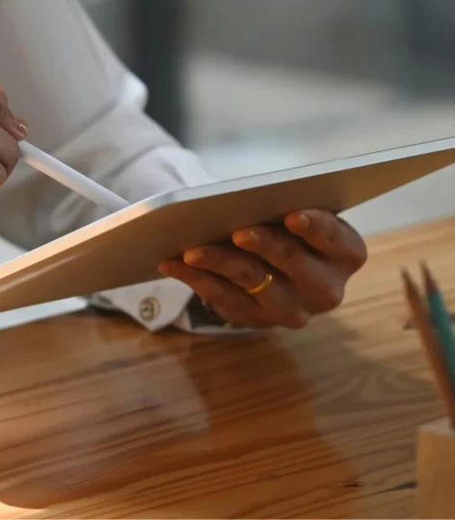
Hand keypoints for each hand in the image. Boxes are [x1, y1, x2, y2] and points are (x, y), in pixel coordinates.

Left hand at [158, 209, 367, 328]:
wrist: (276, 268)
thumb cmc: (288, 229)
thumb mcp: (297, 216)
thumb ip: (285, 208)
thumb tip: (249, 199)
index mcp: (346, 255)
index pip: (336, 240)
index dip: (316, 228)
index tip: (293, 215)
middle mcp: (326, 288)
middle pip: (293, 263)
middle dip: (265, 245)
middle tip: (239, 232)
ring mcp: (291, 309)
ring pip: (253, 281)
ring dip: (220, 262)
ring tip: (193, 250)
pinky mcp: (256, 320)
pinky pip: (222, 298)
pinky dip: (195, 278)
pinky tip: (173, 264)